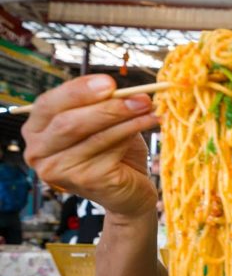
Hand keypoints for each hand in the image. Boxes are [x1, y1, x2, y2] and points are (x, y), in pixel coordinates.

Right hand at [22, 74, 159, 217]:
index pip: (48, 104)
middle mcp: (39, 153)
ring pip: (94, 136)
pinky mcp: (86, 181)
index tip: (109, 82)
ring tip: (149, 106)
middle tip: (139, 96)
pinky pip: (111, 150)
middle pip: (68, 123)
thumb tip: (122, 89)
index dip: (78, 91)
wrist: (129, 193)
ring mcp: (60, 171)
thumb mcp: (103, 123)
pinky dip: (133, 132)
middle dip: (107, 106)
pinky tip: (151, 122)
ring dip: (126, 117)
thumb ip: (103, 105)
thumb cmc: (113, 154)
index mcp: (36, 131)